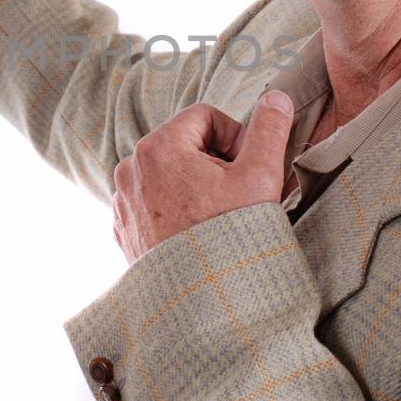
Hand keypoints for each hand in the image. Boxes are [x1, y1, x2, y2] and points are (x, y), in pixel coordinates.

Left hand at [111, 90, 295, 263]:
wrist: (203, 302)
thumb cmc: (231, 237)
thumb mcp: (260, 176)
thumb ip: (269, 129)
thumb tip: (276, 98)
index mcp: (158, 147)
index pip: (205, 116)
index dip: (234, 137)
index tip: (245, 169)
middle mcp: (130, 169)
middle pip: (185, 144)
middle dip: (214, 162)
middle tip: (234, 196)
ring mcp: (123, 200)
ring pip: (169, 173)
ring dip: (196, 185)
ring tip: (215, 217)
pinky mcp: (124, 228)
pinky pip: (154, 201)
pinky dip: (176, 208)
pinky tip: (196, 233)